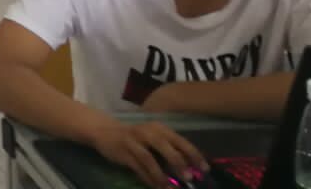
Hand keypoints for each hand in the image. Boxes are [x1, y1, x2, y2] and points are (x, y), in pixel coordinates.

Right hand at [88, 119, 208, 188]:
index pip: (179, 140)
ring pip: (148, 158)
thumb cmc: (137, 137)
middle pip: (164, 146)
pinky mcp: (122, 152)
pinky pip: (137, 167)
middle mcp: (146, 132)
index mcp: (159, 128)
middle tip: (188, 177)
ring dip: (161, 175)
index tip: (204, 169)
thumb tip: (191, 169)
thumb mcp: (154, 138)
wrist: (105, 131)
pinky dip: (148, 178)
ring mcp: (133, 141)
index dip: (193, 154)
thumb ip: (170, 150)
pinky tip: (156, 187)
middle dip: (177, 162)